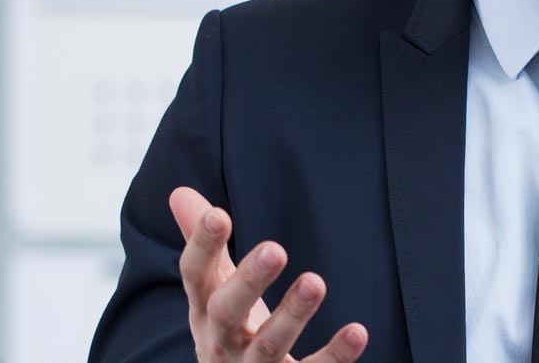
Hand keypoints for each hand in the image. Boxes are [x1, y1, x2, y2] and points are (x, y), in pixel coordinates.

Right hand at [171, 187, 369, 362]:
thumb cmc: (228, 336)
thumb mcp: (212, 294)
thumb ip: (205, 247)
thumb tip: (181, 192)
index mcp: (204, 312)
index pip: (194, 276)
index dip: (202, 246)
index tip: (218, 214)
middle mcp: (222, 343)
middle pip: (228, 313)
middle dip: (249, 282)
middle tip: (275, 250)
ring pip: (269, 346)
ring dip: (292, 316)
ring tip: (314, 282)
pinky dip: (335, 356)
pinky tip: (357, 331)